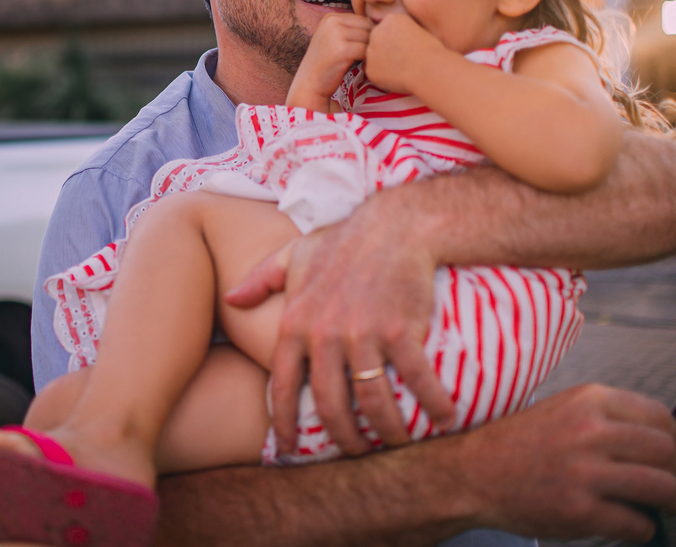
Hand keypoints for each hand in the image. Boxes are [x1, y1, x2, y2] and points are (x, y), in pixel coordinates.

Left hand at [225, 189, 455, 454]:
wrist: (394, 225)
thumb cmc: (342, 242)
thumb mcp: (293, 255)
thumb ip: (261, 279)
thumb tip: (231, 299)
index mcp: (295, 323)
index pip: (282, 386)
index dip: (283, 424)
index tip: (289, 449)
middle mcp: (324, 334)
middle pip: (330, 405)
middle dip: (344, 439)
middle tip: (356, 452)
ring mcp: (363, 334)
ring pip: (373, 402)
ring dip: (389, 431)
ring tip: (398, 441)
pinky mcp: (401, 330)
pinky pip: (417, 381)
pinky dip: (433, 405)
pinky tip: (444, 419)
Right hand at [286, 12, 371, 110]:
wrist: (310, 84)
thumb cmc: (326, 63)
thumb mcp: (333, 39)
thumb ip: (351, 29)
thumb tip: (381, 23)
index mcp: (330, 17)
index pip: (362, 19)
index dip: (367, 34)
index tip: (362, 49)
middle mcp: (332, 22)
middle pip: (367, 26)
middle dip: (370, 41)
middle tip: (365, 57)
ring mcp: (336, 35)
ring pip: (369, 38)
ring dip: (370, 51)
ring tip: (363, 61)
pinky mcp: (342, 50)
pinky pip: (367, 51)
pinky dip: (368, 61)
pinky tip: (362, 67)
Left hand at [364, 12, 445, 94]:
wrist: (431, 70)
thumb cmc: (432, 52)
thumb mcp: (420, 30)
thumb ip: (402, 31)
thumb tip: (395, 40)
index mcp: (391, 19)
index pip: (388, 29)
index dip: (398, 40)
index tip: (408, 47)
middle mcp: (377, 32)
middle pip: (377, 40)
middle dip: (387, 49)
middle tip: (404, 59)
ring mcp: (371, 50)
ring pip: (374, 56)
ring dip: (383, 62)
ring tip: (403, 68)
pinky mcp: (370, 68)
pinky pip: (373, 72)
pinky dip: (382, 76)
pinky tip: (398, 77)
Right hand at [459, 384, 675, 542]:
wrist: (473, 473)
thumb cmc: (516, 444)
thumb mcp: (562, 409)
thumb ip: (605, 418)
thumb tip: (657, 440)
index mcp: (589, 401)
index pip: (661, 417)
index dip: (673, 440)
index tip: (670, 453)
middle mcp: (591, 431)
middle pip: (667, 453)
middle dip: (673, 473)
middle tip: (666, 484)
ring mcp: (586, 472)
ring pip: (663, 488)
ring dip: (670, 501)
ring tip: (661, 505)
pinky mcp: (580, 510)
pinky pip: (637, 523)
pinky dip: (641, 528)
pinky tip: (629, 523)